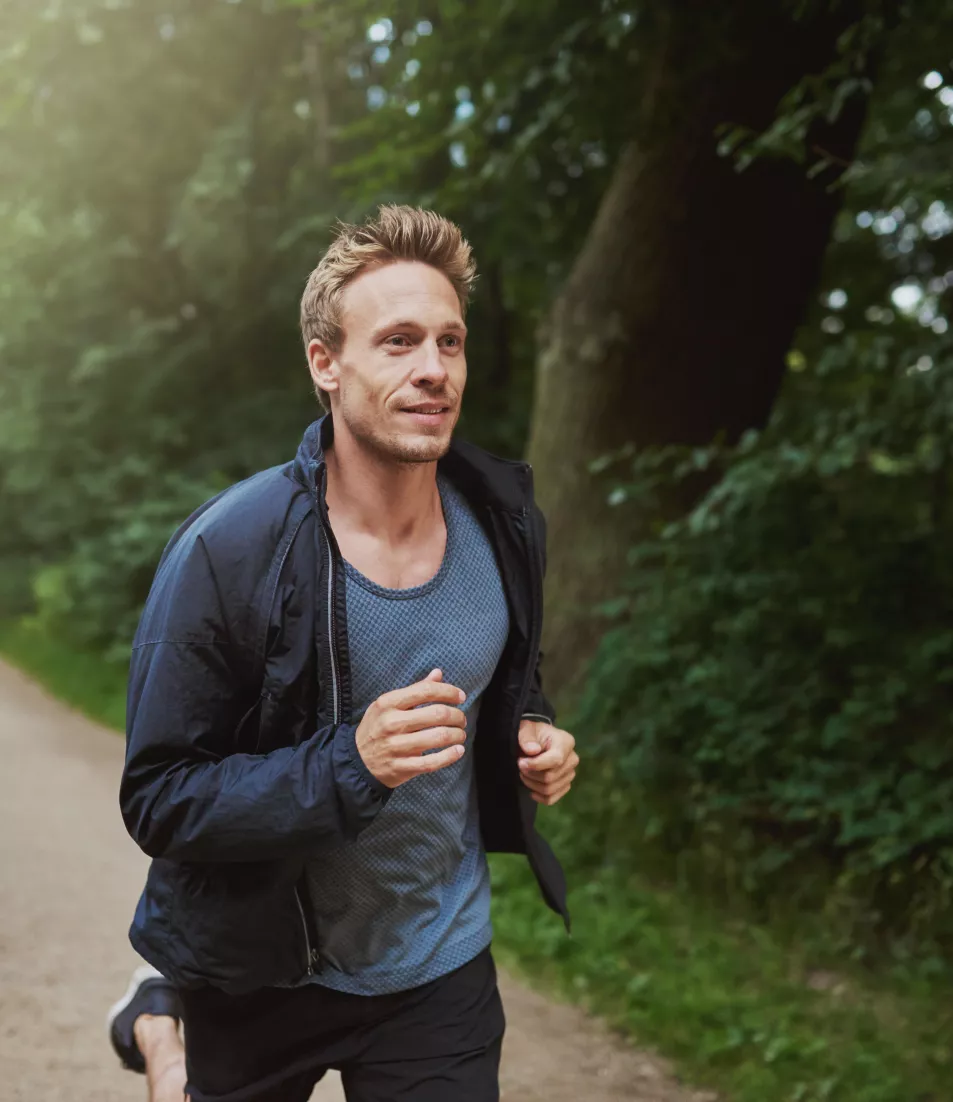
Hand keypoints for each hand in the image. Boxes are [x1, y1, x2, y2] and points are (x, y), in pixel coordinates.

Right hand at [356, 669, 467, 788]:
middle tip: (462, 719)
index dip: (448, 692)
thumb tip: (438, 673)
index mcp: (388, 703)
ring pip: (439, 737)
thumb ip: (415, 690)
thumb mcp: (388, 704)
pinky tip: (458, 750)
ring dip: (457, 735)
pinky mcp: (401, 767)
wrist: (357, 761)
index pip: (425, 691)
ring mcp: (396, 747)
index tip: (460, 697)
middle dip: (457, 716)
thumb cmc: (377, 727)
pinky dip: (450, 756)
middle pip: (437, 714)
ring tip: (460, 734)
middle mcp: (391, 723)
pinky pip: (432, 762)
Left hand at [517, 720, 577, 805]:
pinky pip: (552, 799)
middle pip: (550, 777)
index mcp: (566, 742)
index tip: (521, 762)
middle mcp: (572, 759)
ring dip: (532, 784)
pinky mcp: (565, 785)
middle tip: (520, 766)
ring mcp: (570, 774)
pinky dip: (539, 797)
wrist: (536, 741)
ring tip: (524, 774)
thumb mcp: (526, 729)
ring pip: (550, 789)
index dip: (536, 765)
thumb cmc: (532, 734)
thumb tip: (533, 750)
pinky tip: (531, 790)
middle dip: (530, 774)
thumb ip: (527, 737)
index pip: (556, 760)